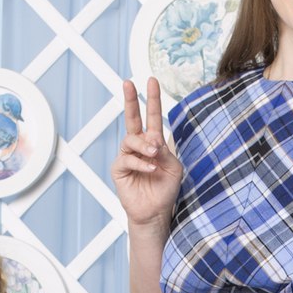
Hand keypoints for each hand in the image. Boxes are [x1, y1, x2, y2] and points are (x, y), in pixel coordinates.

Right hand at [111, 77, 184, 229]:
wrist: (155, 212)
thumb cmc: (165, 189)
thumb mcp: (173, 167)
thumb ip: (165, 150)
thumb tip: (153, 138)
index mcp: (153, 142)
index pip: (152, 117)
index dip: (152, 99)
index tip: (151, 80)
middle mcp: (138, 146)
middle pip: (132, 119)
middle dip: (130, 100)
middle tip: (128, 83)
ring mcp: (127, 156)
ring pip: (130, 139)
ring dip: (144, 144)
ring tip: (154, 154)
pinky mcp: (119, 169)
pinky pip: (127, 158)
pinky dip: (141, 162)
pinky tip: (150, 168)